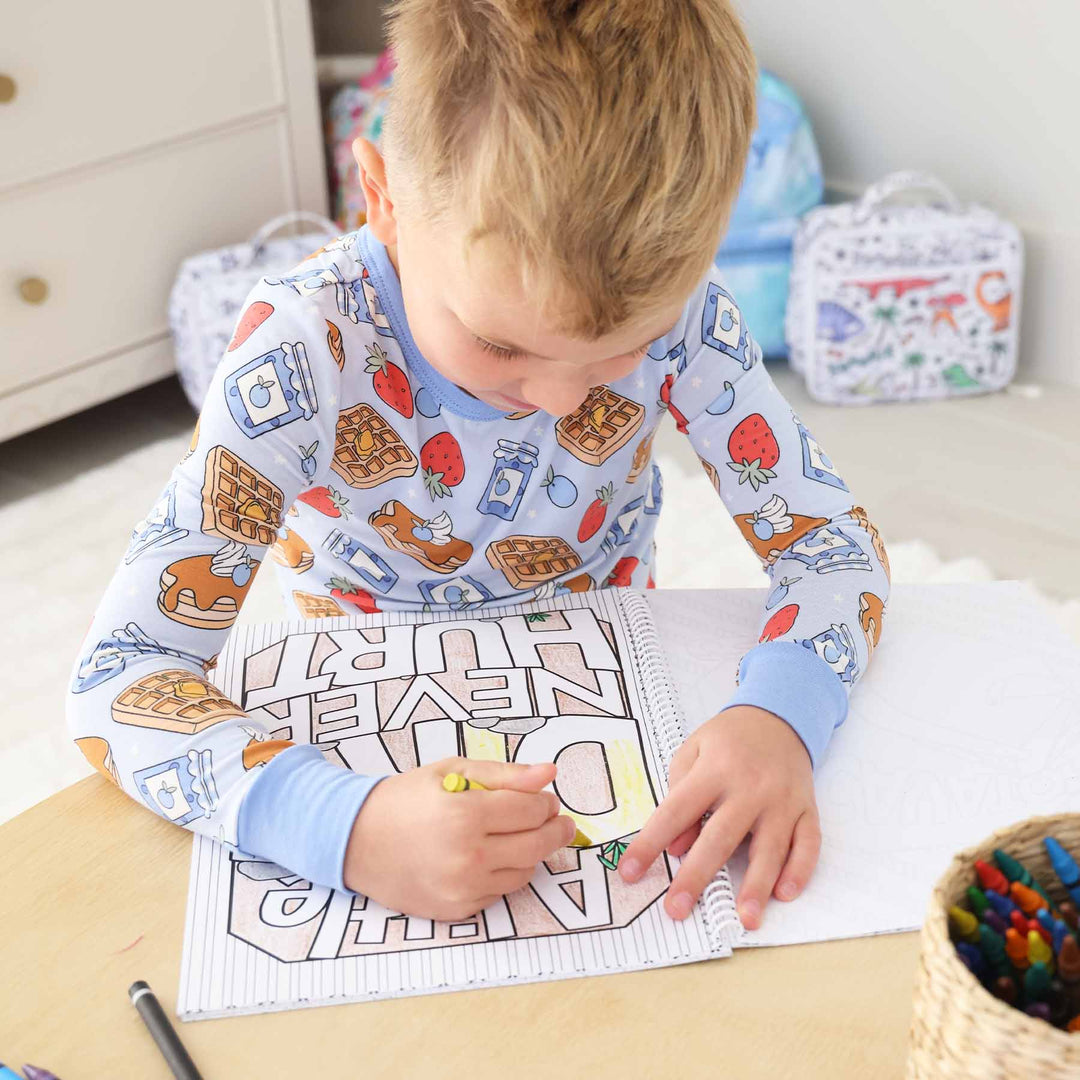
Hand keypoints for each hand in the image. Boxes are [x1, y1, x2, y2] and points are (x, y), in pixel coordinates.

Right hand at [343, 757, 576, 921]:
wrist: (355, 840)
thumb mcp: (451, 771)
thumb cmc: (404, 799)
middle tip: (557, 819)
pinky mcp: (457, 911)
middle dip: (555, 829)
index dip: (546, 802)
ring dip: (530, 852)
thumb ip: (504, 773)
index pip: (532, 809)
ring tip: (518, 835)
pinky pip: (500, 892)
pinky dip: (503, 874)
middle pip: (537, 845)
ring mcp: (462, 889)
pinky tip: (490, 856)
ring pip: (524, 872)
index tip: (546, 798)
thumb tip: (549, 773)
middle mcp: (467, 856)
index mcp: (466, 814)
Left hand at [617, 705, 819, 929]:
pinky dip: (800, 869)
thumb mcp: (692, 751)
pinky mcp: (807, 809)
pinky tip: (785, 893)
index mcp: (714, 770)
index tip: (630, 872)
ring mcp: (782, 800)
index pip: (675, 811)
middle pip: (720, 837)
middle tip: (677, 909)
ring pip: (770, 847)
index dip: (650, 843)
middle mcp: (750, 786)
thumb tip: (677, 847)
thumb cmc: (728, 739)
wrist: (779, 716)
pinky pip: (808, 843)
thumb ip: (680, 793)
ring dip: (757, 885)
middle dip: (696, 876)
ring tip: (744, 918)